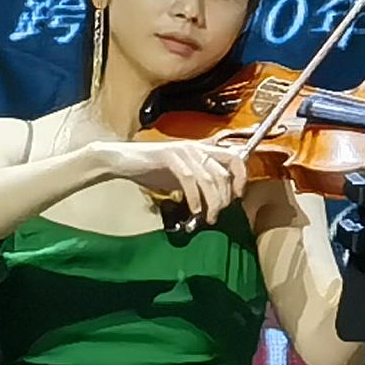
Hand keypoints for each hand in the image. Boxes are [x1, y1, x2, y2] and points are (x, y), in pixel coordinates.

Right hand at [99, 133, 249, 223]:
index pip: (236, 157)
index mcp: (203, 150)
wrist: (122, 161)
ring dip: (211, 202)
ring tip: (208, 217)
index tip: (238, 197)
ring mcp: (183, 150)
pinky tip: (194, 210)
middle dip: (224, 198)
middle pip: (223, 174)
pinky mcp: (168, 156)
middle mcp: (196, 148)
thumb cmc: (153, 169)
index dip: (242, 177)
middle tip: (217, 214)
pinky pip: (189, 179)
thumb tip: (220, 200)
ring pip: (209, 179)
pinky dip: (195, 197)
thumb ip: (202, 183)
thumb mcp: (184, 176)